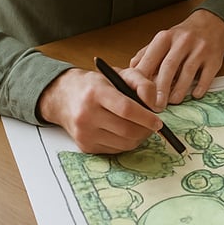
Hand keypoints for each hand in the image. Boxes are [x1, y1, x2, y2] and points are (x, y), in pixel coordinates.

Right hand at [37, 66, 162, 153]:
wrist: (65, 96)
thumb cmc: (97, 84)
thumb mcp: (121, 74)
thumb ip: (142, 84)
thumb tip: (156, 105)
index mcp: (96, 92)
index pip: (126, 109)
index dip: (146, 117)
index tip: (159, 122)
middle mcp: (86, 114)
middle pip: (126, 130)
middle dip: (146, 130)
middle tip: (153, 124)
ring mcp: (84, 133)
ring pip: (123, 144)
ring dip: (139, 138)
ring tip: (142, 127)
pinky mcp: (85, 146)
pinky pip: (115, 150)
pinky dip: (126, 143)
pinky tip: (127, 132)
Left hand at [129, 8, 223, 108]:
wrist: (212, 22)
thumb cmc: (185, 35)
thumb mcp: (164, 38)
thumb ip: (147, 53)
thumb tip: (131, 70)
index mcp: (167, 37)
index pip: (152, 58)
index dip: (144, 78)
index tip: (140, 94)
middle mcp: (183, 41)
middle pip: (169, 66)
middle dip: (161, 89)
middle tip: (156, 105)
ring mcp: (200, 49)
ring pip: (188, 72)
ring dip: (179, 90)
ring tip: (172, 101)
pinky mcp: (214, 58)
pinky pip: (206, 76)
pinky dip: (200, 88)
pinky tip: (194, 95)